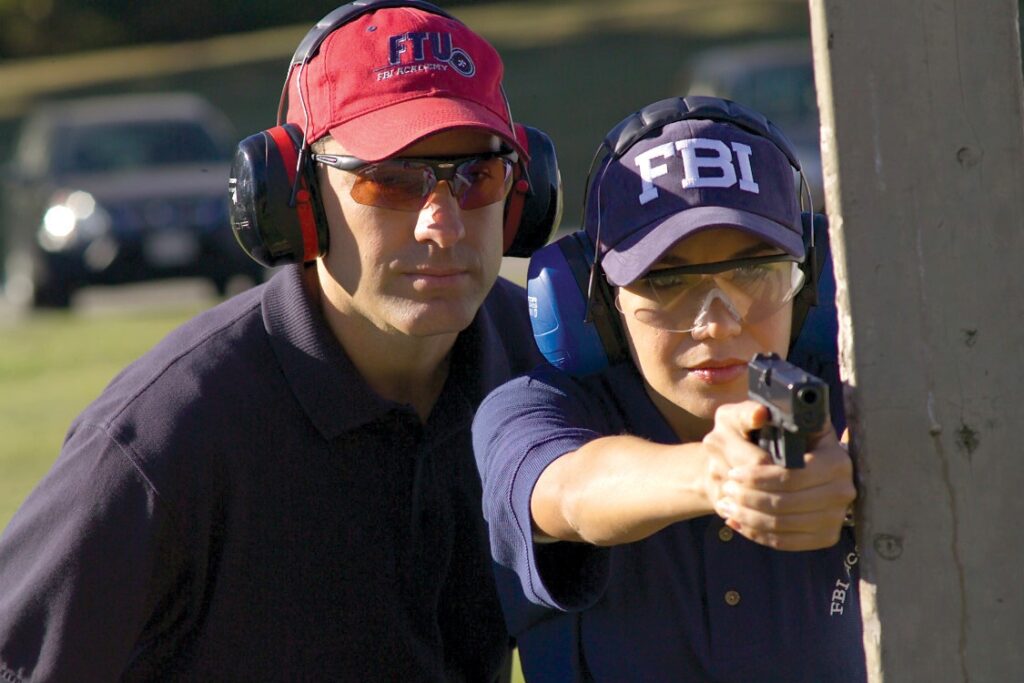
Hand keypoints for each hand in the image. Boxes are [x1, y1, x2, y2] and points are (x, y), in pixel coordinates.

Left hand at [702, 401, 854, 550]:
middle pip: (785, 504)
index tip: (733, 473)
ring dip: (748, 517)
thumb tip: (757, 415)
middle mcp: (843, 490)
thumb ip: (754, 412)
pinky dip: (757, 534)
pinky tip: (737, 522)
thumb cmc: (779, 437)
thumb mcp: (767, 417)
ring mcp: (836, 516)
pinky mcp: (825, 536)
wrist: (800, 463)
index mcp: (835, 460)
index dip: (758, 478)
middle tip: (726, 490)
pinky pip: (787, 542)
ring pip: (783, 525)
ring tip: (726, 505)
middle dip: (749, 498)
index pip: (792, 477)